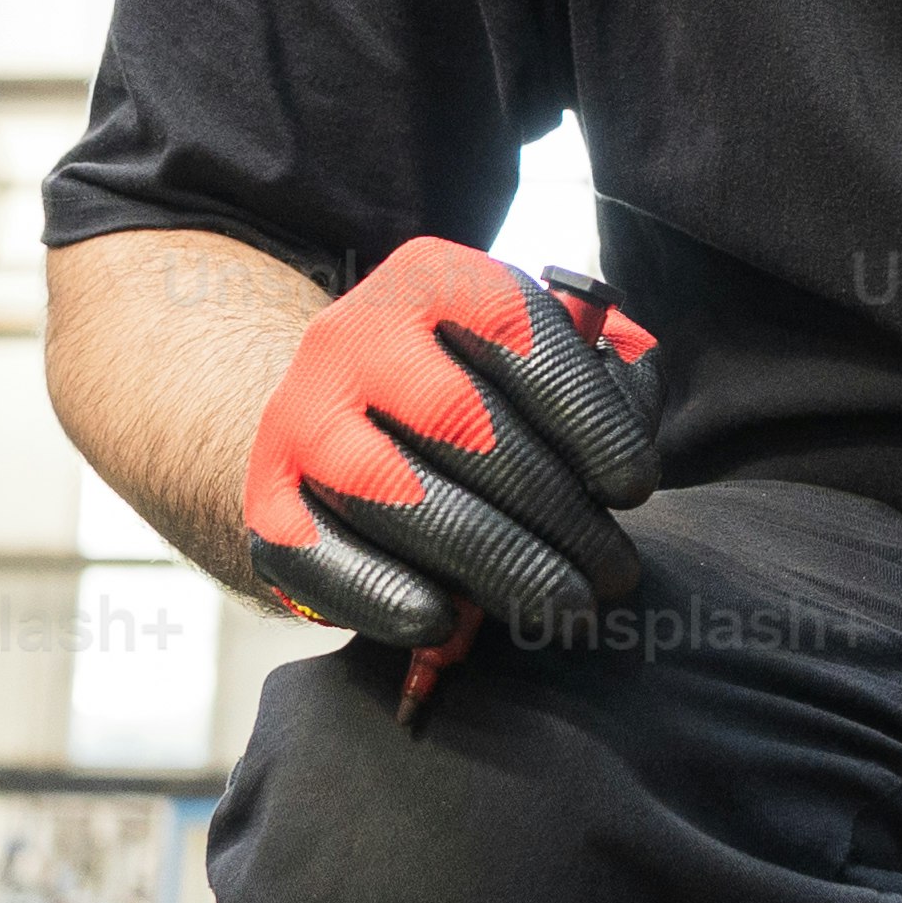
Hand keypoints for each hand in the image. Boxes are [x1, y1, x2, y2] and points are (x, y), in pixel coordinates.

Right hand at [234, 242, 658, 649]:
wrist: (343, 416)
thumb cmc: (479, 391)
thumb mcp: (543, 353)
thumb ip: (607, 372)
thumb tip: (631, 426)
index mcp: (436, 280)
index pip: (517, 334)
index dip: (585, 417)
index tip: (635, 489)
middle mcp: (355, 334)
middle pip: (461, 424)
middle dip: (552, 511)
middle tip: (613, 573)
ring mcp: (300, 415)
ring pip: (393, 492)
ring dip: (490, 561)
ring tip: (561, 605)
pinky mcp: (266, 496)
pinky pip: (318, 553)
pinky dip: (382, 594)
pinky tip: (445, 621)